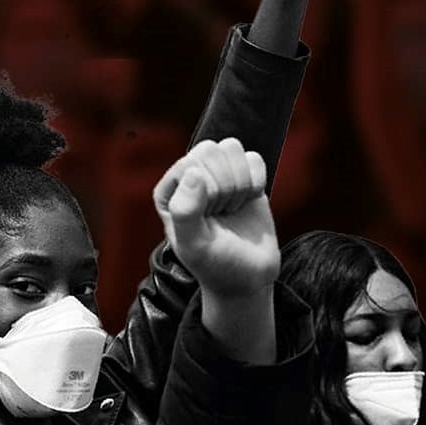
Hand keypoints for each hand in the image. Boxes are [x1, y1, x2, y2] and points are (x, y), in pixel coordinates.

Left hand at [153, 138, 279, 298]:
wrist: (247, 277)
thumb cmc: (215, 264)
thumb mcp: (194, 245)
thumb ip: (185, 211)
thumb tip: (193, 171)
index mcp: (168, 192)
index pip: (189, 164)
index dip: (207, 191)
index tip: (209, 217)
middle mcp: (188, 177)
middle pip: (209, 150)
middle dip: (224, 185)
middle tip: (222, 213)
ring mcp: (217, 174)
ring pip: (231, 147)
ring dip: (240, 182)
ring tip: (232, 207)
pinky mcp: (243, 175)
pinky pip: (253, 158)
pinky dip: (257, 181)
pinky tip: (247, 202)